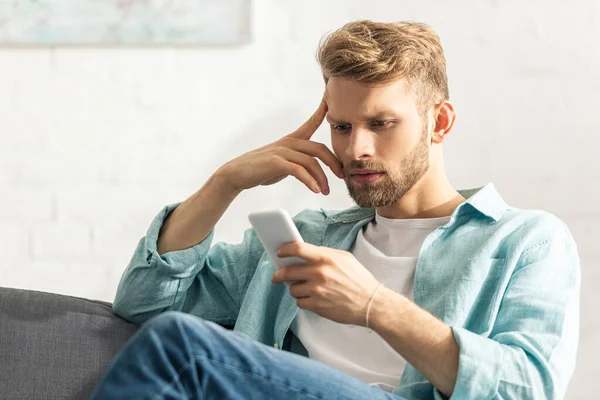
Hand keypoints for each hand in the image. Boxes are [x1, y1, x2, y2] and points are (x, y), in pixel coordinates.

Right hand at [217, 97, 343, 194]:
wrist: (237, 173)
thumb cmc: (260, 169)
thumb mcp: (282, 163)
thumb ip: (297, 162)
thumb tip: (311, 170)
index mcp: (291, 140)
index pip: (311, 123)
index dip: (322, 111)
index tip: (331, 100)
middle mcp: (288, 143)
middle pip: (319, 148)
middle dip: (333, 162)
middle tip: (341, 176)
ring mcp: (282, 151)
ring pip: (311, 162)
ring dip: (322, 178)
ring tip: (325, 191)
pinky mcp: (276, 162)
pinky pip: (299, 171)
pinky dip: (309, 181)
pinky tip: (315, 189)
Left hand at [271, 242, 380, 325]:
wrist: (371, 304)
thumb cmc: (359, 280)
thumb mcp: (345, 258)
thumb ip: (325, 254)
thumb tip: (306, 253)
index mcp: (326, 259)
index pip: (298, 249)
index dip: (285, 250)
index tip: (279, 253)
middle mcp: (319, 274)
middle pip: (288, 271)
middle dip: (279, 274)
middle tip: (277, 275)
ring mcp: (317, 291)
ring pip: (292, 289)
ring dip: (295, 289)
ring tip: (304, 288)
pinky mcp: (317, 306)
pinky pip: (300, 302)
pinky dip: (303, 300)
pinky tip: (312, 298)